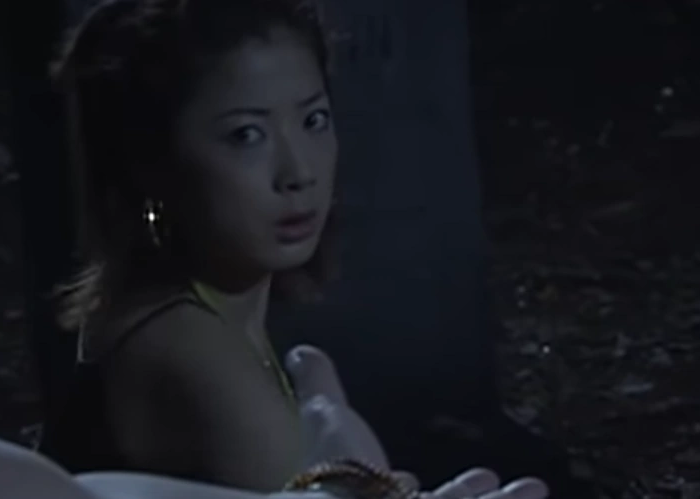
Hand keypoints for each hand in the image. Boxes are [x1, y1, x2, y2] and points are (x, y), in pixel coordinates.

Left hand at [285, 346, 548, 498]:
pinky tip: (537, 490)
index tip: (409, 473)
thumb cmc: (338, 469)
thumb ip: (317, 386)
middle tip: (487, 477)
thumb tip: (300, 351)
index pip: (389, 491)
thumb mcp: (325, 415)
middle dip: (461, 492)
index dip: (399, 483)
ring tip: (537, 487)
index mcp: (367, 490)